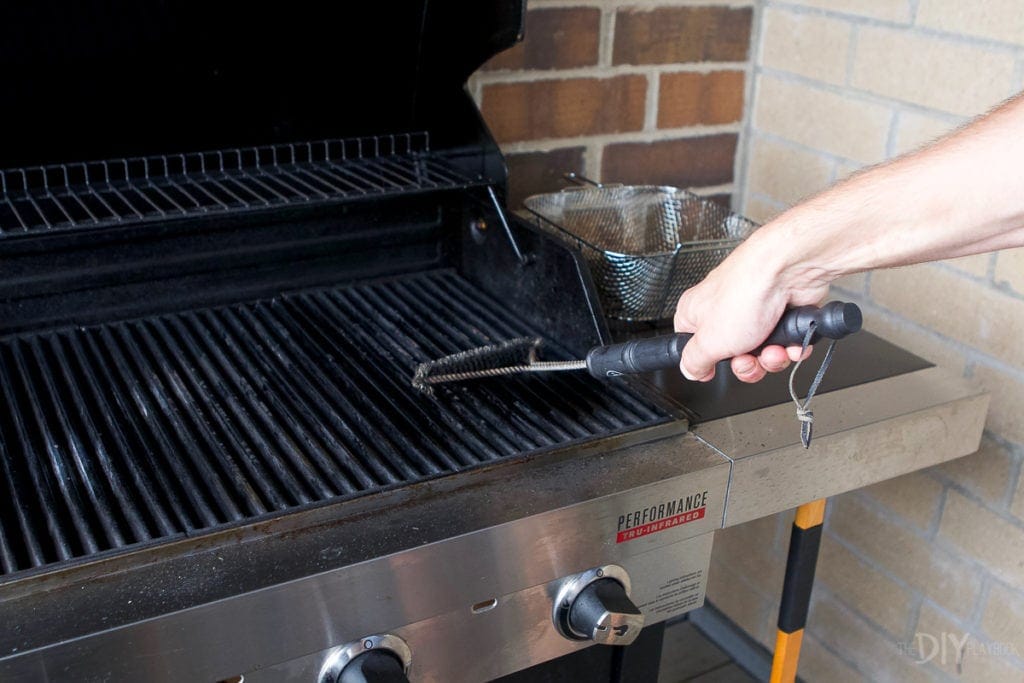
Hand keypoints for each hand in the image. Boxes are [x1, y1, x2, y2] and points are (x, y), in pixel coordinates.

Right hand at [673, 230, 828, 382]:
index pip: (692, 345)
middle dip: (746, 365)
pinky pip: (784, 343)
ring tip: (774, 348)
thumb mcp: (709, 342)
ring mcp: (756, 312)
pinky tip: (789, 343)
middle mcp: (726, 311)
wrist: (789, 270)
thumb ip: (694, 361)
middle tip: (748, 358)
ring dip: (770, 359)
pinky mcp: (783, 313)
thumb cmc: (745, 291)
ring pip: (761, 353)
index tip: (713, 369)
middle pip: (731, 356)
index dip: (705, 361)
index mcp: (698, 313)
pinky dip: (789, 348)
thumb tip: (690, 370)